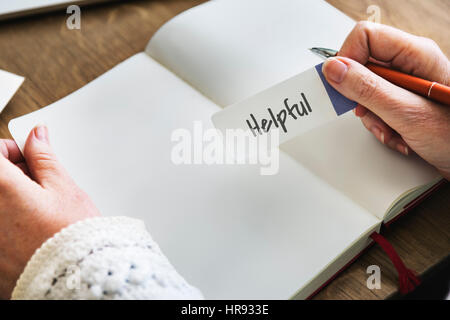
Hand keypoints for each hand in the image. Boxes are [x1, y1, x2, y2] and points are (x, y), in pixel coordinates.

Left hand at [0, 125, 99, 298]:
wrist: (75, 278)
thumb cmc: (73, 236)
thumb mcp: (64, 188)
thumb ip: (44, 158)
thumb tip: (37, 136)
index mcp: (0, 188)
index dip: (12, 150)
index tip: (27, 157)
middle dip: (12, 174)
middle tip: (38, 183)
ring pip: (0, 201)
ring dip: (12, 197)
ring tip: (38, 210)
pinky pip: (2, 226)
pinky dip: (11, 221)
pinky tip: (30, 228)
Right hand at [322, 21, 449, 178]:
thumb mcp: (407, 112)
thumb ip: (368, 89)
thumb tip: (335, 69)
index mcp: (415, 54)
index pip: (365, 37)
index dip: (347, 59)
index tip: (341, 84)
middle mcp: (409, 65)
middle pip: (361, 66)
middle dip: (359, 97)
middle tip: (368, 111)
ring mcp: (405, 84)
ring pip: (364, 91)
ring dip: (371, 117)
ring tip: (391, 129)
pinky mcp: (402, 101)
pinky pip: (374, 108)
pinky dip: (380, 126)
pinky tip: (398, 135)